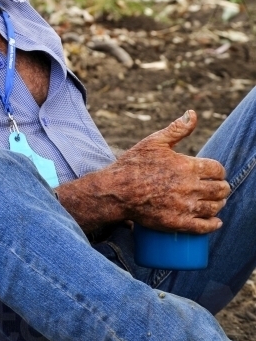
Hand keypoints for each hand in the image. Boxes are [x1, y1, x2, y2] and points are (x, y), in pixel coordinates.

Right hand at [103, 110, 229, 232]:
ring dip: (219, 204)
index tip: (215, 173)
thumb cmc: (134, 163)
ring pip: (214, 207)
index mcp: (187, 165)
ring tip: (216, 202)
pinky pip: (204, 226)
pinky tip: (215, 221)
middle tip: (219, 188)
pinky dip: (214, 224)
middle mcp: (189, 187)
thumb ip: (177, 128)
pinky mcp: (178, 222)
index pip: (217, 169)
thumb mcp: (154, 141)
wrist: (117, 190)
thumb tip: (192, 114)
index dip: (219, 171)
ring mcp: (184, 206)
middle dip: (222, 187)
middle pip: (220, 189)